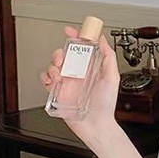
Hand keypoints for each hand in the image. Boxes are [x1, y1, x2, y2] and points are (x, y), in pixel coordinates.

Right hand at [42, 26, 120, 146]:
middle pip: (63, 55)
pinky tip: (53, 82)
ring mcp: (67, 83)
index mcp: (91, 69)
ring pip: (53, 66)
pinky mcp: (58, 93)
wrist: (96, 125)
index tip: (71, 31)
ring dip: (53, 66)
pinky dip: (46, 77)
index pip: (81, 48)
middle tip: (63, 59)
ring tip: (60, 75)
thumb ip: (108, 57)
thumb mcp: (112, 78)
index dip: (75, 37)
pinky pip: (46, 80)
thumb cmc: (106, 106)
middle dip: (59, 53)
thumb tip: (103, 39)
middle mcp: (78, 74)